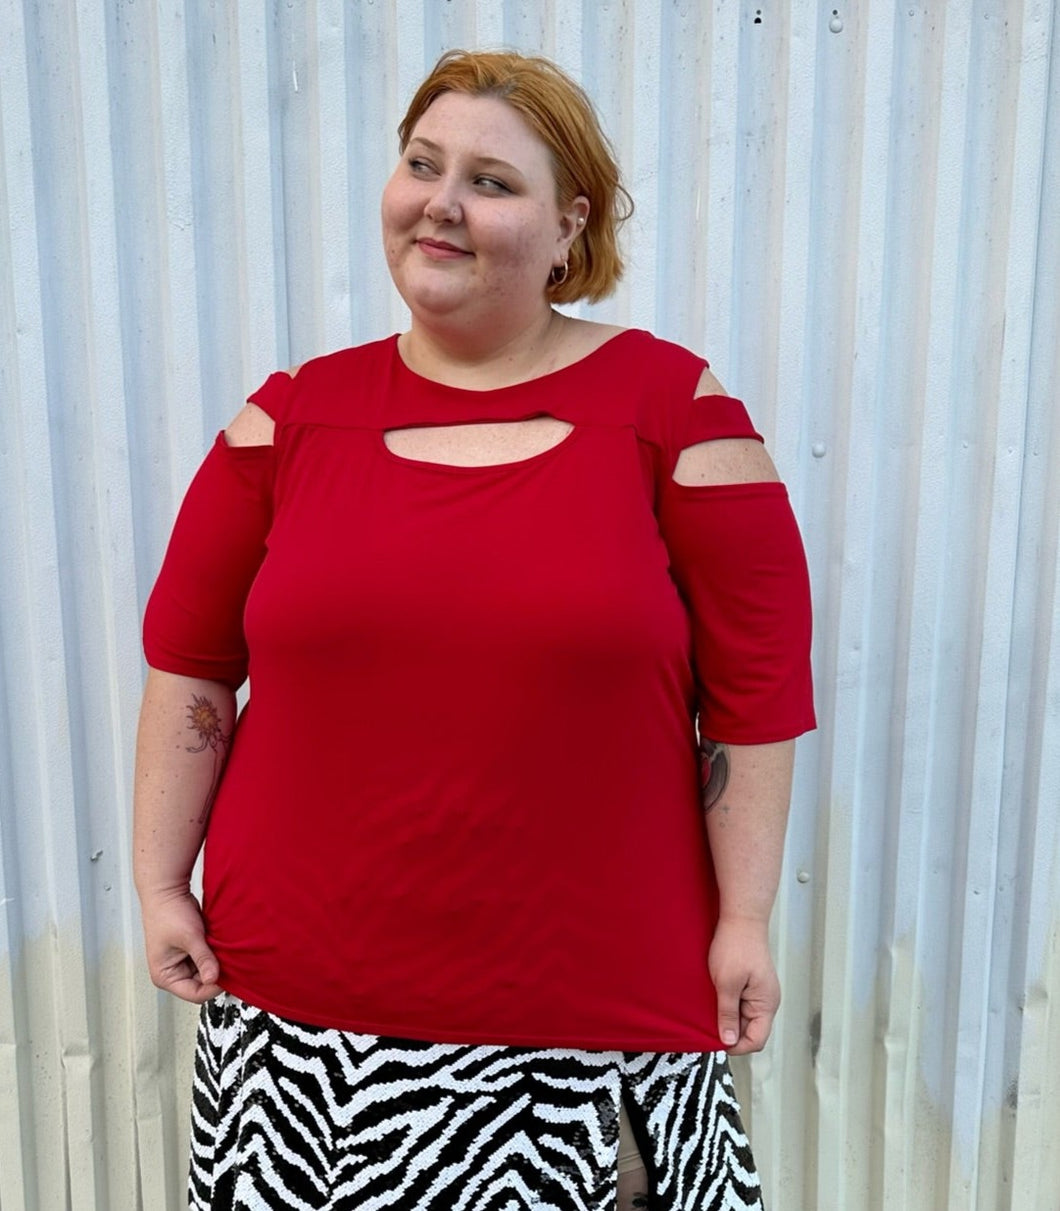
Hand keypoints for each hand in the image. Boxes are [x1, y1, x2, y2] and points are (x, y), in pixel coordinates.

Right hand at [139, 887, 221, 1003]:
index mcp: (164, 976)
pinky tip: (220, 945)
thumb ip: (203, 959)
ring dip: (217, 962)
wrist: (167, 890)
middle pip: (202, 984)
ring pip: (207, 971)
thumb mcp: (189, 937)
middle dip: (216, 973)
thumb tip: (214, 978)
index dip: (213, 987)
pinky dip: (215, 953)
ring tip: (223, 950)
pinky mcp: (191, 950)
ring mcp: (182, 961)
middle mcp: (172, 972)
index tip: (229, 975)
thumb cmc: (168, 912)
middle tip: (230, 961)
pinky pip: (207, 958)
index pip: (195, 993)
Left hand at [708, 916, 779, 1054]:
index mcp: (766, 1004)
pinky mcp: (750, 984)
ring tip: (710, 1009)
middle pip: (750, 1031)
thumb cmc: (736, 947)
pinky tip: (714, 998)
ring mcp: (759, 992)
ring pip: (743, 1018)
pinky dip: (727, 1005)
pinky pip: (740, 1004)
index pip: (756, 1040)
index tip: (715, 1040)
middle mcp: (766, 1001)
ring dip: (727, 1017)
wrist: (741, 918)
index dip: (736, 1046)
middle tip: (708, 1024)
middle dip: (730, 1031)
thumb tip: (729, 1041)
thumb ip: (728, 1014)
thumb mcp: (727, 984)